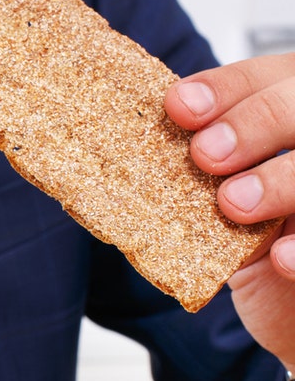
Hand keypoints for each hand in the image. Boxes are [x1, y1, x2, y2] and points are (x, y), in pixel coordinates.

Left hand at [164, 53, 294, 368]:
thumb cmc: (240, 234)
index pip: (264, 78)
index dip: (224, 86)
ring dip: (280, 178)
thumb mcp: (207, 193)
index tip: (177, 107)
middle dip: (253, 121)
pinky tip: (280, 258)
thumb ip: (184, 166)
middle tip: (204, 155)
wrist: (288, 302)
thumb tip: (104, 145)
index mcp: (284, 114)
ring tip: (233, 204)